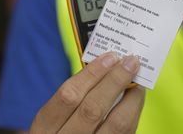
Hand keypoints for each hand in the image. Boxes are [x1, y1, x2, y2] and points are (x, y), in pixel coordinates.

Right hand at [29, 52, 144, 133]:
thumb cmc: (62, 131)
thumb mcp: (55, 118)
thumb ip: (75, 97)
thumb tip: (107, 67)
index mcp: (45, 127)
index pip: (69, 95)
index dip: (92, 73)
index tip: (110, 57)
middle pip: (93, 109)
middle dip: (115, 81)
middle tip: (131, 61)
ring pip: (115, 124)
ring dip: (131, 98)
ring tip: (138, 80)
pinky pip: (126, 133)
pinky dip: (133, 113)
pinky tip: (135, 100)